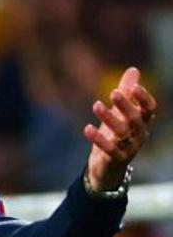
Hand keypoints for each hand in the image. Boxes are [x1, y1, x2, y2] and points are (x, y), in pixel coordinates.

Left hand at [84, 66, 156, 191]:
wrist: (107, 167)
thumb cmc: (115, 135)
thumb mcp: (120, 113)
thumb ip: (126, 93)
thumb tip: (133, 70)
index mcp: (142, 122)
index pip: (149, 109)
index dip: (143, 98)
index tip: (134, 86)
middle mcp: (139, 135)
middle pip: (135, 118)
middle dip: (125, 105)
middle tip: (113, 92)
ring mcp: (130, 148)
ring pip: (122, 132)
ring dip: (109, 118)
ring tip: (96, 105)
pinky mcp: (117, 159)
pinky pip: (109, 149)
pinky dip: (99, 139)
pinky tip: (87, 128)